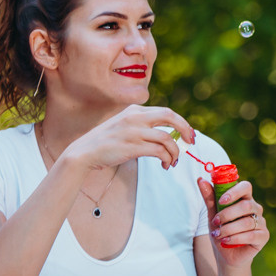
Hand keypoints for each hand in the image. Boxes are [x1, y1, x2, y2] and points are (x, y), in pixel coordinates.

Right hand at [58, 104, 196, 174]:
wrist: (84, 152)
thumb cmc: (105, 143)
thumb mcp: (124, 126)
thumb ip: (142, 126)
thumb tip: (166, 135)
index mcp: (134, 110)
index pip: (166, 112)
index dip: (181, 123)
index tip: (188, 134)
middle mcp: (135, 117)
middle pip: (170, 117)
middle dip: (185, 129)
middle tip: (191, 142)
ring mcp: (133, 131)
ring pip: (167, 138)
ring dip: (175, 152)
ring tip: (172, 162)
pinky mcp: (131, 146)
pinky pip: (159, 151)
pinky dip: (166, 159)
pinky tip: (164, 165)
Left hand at [198, 175, 268, 266]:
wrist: (226, 255)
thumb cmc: (221, 232)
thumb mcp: (212, 214)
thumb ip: (209, 198)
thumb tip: (200, 180)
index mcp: (245, 199)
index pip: (245, 187)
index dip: (234, 192)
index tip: (221, 201)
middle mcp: (256, 208)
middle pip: (246, 205)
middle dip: (227, 214)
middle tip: (216, 221)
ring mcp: (261, 222)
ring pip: (247, 222)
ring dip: (229, 229)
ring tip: (218, 234)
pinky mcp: (264, 236)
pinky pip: (251, 235)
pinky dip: (235, 238)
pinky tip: (226, 241)